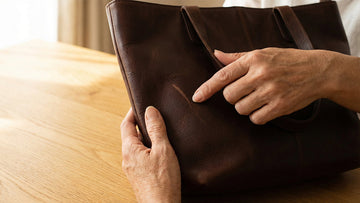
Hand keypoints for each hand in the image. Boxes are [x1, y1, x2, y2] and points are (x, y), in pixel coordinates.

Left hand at [120, 107, 180, 202]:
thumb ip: (156, 129)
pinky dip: (149, 149)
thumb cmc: (162, 181)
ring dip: (147, 137)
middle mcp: (127, 158)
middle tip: (154, 116)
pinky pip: (142, 156)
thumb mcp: (162, 149)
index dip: (132, 113)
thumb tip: (150, 110)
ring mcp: (132, 168)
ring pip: (138, 146)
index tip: (140, 104)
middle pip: (131, 135)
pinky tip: (162, 150)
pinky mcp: (140, 176)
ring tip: (161, 131)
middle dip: (142, 124)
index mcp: (130, 149)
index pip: (126, 125)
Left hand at [192, 48, 350, 124]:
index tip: (196, 97)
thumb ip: (237, 57)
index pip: (223, 76)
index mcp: (253, 60)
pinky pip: (256, 119)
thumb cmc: (287, 60)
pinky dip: (258, 116)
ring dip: (246, 107)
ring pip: (241, 109)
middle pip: (230, 96)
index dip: (207, 88)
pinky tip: (266, 107)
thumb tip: (216, 54)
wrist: (318, 71)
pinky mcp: (280, 106)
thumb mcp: (262, 53)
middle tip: (246, 92)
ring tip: (259, 98)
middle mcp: (260, 75)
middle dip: (233, 97)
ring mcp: (270, 91)